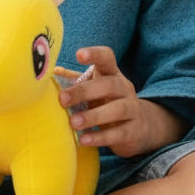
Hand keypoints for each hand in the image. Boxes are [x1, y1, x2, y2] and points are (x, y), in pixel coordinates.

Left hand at [58, 46, 184, 157]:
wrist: (142, 126)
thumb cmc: (109, 103)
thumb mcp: (95, 89)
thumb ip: (76, 80)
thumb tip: (53, 71)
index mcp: (112, 74)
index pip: (107, 58)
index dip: (95, 54)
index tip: (79, 55)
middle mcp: (124, 88)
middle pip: (109, 84)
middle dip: (85, 91)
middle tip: (63, 100)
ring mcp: (132, 109)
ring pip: (118, 109)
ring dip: (94, 116)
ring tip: (74, 123)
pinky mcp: (134, 131)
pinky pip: (119, 133)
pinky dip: (101, 137)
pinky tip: (84, 140)